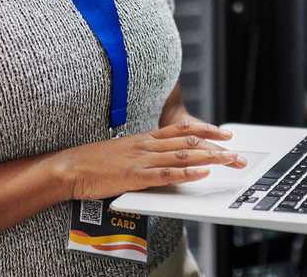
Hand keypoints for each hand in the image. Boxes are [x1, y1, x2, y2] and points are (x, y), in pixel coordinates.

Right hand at [53, 119, 248, 201]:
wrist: (70, 166)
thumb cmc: (93, 161)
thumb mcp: (122, 151)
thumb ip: (142, 152)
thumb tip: (160, 158)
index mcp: (145, 138)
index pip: (182, 130)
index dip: (206, 130)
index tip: (224, 133)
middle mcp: (147, 144)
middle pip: (189, 142)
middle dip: (216, 146)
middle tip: (236, 152)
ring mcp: (142, 159)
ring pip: (182, 156)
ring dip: (209, 158)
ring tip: (229, 160)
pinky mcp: (135, 176)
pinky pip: (165, 174)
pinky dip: (186, 174)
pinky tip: (201, 174)